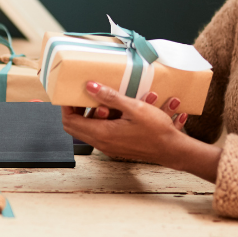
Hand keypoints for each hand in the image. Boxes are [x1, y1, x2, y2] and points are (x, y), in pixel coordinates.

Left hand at [61, 82, 221, 181]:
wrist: (171, 149)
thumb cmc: (156, 131)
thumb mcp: (133, 107)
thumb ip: (110, 97)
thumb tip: (90, 87)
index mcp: (102, 133)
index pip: (70, 121)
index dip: (66, 106)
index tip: (70, 93)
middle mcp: (101, 143)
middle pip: (74, 127)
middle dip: (75, 109)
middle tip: (84, 95)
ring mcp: (108, 147)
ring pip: (86, 130)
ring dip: (89, 115)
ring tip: (103, 101)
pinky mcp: (115, 147)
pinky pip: (98, 133)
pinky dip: (99, 121)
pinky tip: (113, 111)